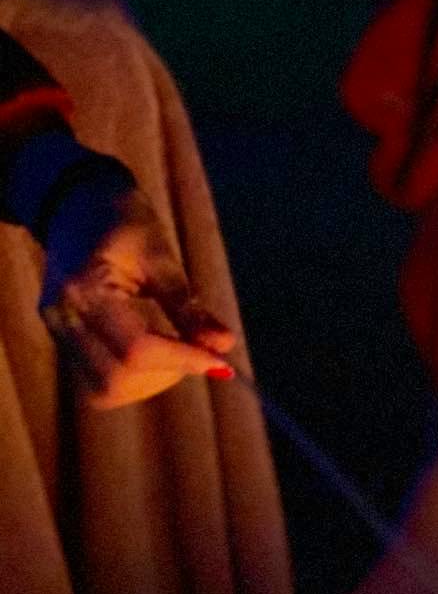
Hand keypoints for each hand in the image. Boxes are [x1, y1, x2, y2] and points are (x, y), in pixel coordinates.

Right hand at [40, 165, 234, 408]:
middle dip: (166, 375)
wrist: (74, 203)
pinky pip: (99, 379)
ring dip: (150, 382)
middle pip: (116, 379)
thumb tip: (224, 344)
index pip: (136, 349)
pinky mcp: (64, 340)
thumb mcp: (160, 256)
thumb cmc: (121, 221)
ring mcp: (58, 331)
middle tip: (197, 352)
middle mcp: (62, 317)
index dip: (184, 360)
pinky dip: (136, 377)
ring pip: (105, 389)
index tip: (220, 362)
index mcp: (84, 289)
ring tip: (176, 350)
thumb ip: (189, 306)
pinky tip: (157, 352)